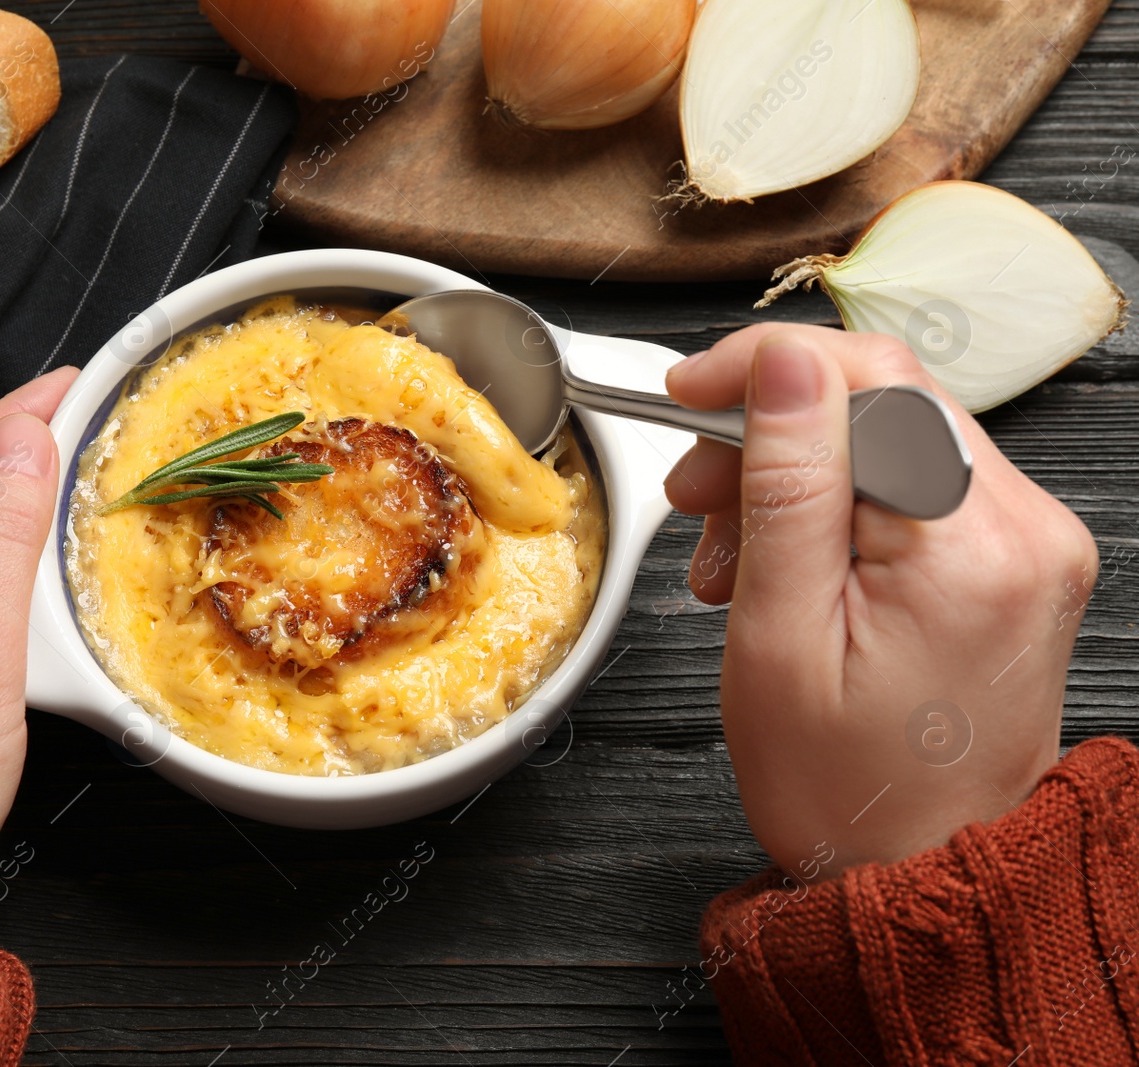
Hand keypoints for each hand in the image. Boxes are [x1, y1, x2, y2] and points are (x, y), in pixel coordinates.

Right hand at [663, 326, 1095, 876]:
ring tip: (735, 557)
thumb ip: (787, 486)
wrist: (911, 868)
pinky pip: (915, 484)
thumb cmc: (842, 786)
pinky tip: (790, 562)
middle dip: (771, 432)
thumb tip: (782, 366)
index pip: (872, 378)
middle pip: (884, 400)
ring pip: (891, 437)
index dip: (764, 368)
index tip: (690, 392)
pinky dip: (838, 505)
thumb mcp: (778, 636)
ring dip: (796, 474)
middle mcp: (1026, 530)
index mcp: (970, 549)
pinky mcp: (1015, 557)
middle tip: (698, 496)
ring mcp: (1031, 542)